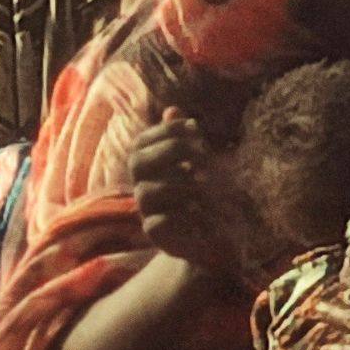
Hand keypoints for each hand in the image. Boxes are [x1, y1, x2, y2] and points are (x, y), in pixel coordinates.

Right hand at [130, 111, 228, 268]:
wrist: (213, 239)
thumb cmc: (205, 196)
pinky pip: (156, 222)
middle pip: (137, 161)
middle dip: (172, 150)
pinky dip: (179, 214)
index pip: (141, 142)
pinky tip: (200, 211)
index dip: (165, 130)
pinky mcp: (155, 234)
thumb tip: (173, 109)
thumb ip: (185, 139)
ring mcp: (146, 211)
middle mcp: (143, 186)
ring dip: (180, 183)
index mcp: (149, 167)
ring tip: (205, 185)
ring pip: (146, 191)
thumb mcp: (200, 164)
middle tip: (204, 154)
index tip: (195, 127)